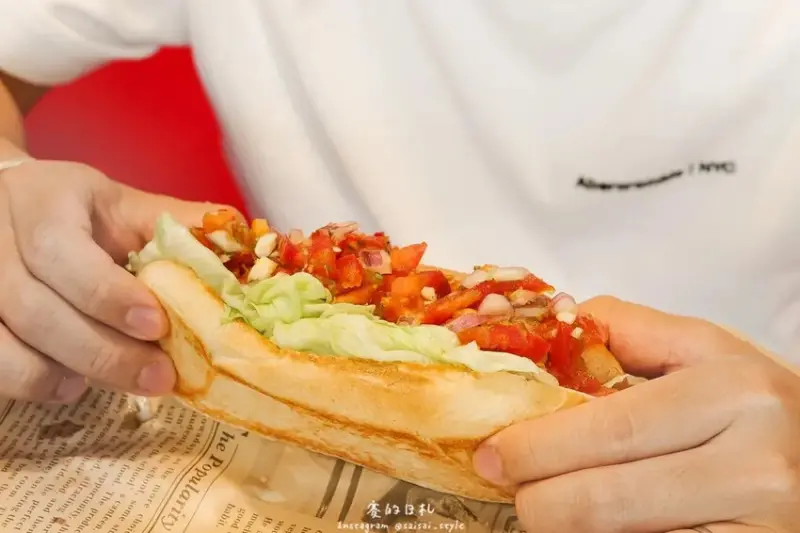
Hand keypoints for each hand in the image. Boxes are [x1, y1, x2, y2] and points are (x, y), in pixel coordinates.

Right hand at [0, 141, 236, 402]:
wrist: (6, 205)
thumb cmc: (75, 210)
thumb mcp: (122, 203)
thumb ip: (175, 222)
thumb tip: (242, 238)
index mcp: (43, 206)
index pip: (61, 253)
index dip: (108, 296)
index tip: (157, 326)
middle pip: (37, 312)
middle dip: (103, 353)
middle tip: (159, 378)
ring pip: (5, 347)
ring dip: (65, 375)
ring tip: (117, 384)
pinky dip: (30, 384)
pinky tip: (69, 383)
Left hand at [473, 296, 799, 532]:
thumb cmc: (757, 402)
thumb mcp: (708, 350)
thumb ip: (632, 329)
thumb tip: (554, 318)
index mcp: (732, 394)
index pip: (610, 428)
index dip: (539, 446)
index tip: (493, 453)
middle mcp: (755, 465)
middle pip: (611, 495)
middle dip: (540, 499)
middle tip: (507, 487)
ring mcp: (760, 526)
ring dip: (568, 529)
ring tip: (542, 508)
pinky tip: (590, 528)